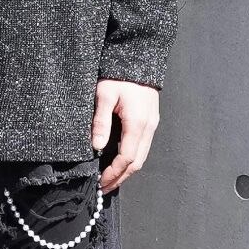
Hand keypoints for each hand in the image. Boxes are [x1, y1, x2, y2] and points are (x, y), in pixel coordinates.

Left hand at [91, 79, 159, 193]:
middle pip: (137, 163)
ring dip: (126, 171)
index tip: (100, 182)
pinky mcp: (150, 122)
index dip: (113, 173)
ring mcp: (152, 126)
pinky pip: (143, 148)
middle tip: (103, 188)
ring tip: (110, 180)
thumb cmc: (118, 76)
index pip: (126, 158)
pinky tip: (119, 163)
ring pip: (142, 157)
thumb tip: (96, 147)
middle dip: (120, 178)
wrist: (139, 59)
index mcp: (137, 123)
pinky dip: (131, 160)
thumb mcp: (104, 95)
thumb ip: (100, 121)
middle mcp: (148, 128)